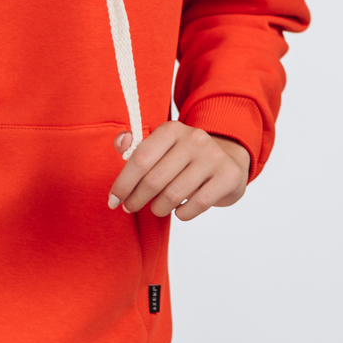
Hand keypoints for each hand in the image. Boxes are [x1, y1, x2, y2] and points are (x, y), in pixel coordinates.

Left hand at [107, 121, 249, 220]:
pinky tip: (179, 211)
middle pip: (154, 179)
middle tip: (130, 207)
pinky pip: (198, 204)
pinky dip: (183, 213)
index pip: (140, 158)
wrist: (228, 158)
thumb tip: (121, 142)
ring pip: (173, 194)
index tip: (113, 200)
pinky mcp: (228, 176)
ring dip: (158, 208)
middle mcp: (193, 139)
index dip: (123, 183)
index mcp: (172, 129)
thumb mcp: (161, 146)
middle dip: (136, 199)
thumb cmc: (184, 157)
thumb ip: (136, 146)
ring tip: (156, 209)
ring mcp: (213, 157)